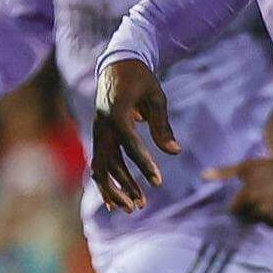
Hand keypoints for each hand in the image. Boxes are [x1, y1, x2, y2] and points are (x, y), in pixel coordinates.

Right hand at [91, 59, 178, 211]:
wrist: (117, 65)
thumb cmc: (140, 79)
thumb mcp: (156, 97)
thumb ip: (162, 126)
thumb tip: (175, 152)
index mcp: (116, 113)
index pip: (130, 144)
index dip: (143, 164)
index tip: (158, 182)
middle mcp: (102, 125)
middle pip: (108, 163)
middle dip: (124, 186)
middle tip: (142, 204)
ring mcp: (98, 132)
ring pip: (102, 168)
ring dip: (117, 189)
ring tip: (135, 207)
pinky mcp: (100, 137)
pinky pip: (100, 164)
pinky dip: (107, 183)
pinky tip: (115, 203)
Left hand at [207, 149, 272, 224]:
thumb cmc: (269, 166)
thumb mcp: (245, 167)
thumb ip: (224, 173)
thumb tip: (203, 174)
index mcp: (247, 196)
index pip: (234, 212)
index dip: (237, 206)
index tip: (242, 200)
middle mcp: (259, 208)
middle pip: (247, 219)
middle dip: (249, 212)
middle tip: (256, 200)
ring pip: (261, 222)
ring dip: (262, 216)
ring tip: (268, 202)